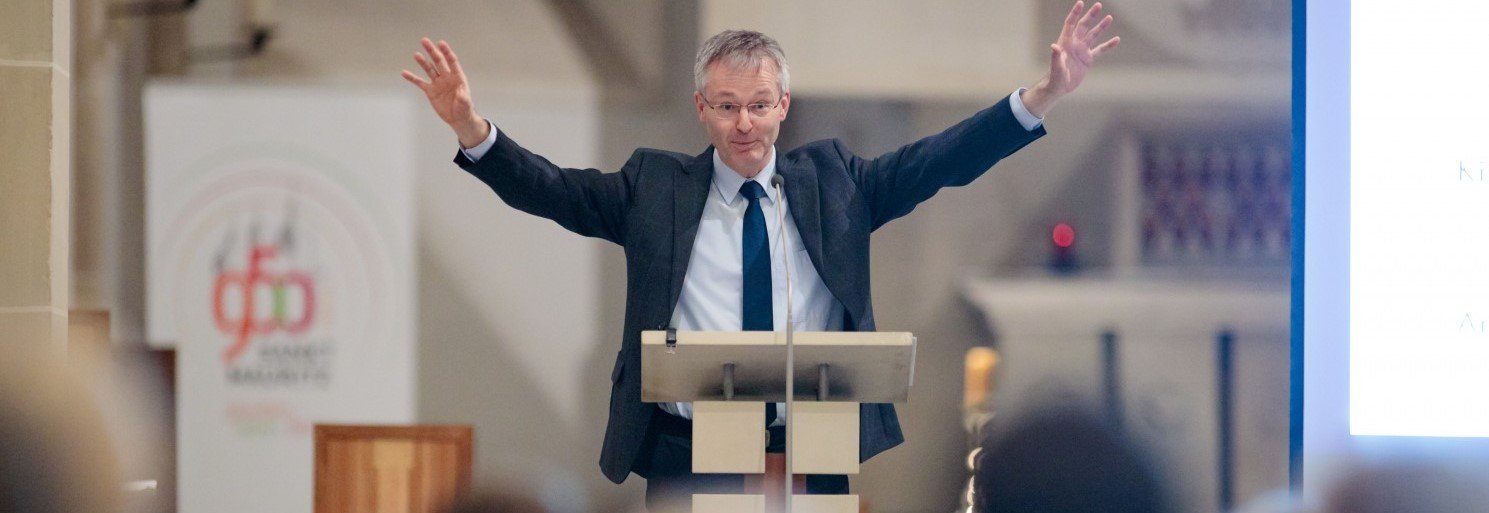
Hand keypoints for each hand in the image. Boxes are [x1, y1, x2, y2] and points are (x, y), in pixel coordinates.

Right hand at [402, 38, 489, 147]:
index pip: (452, 61)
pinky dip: (412, 78)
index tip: (440, 43)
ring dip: (422, 62)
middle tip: (424, 40)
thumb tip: (461, 93)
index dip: (446, 52)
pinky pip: (420, 82)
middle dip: (432, 51)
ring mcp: (438, 83)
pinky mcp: (430, 91)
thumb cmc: (464, 110)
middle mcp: (447, 77)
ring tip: (416, 54)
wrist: (458, 118)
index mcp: (457, 77)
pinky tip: (404, 73)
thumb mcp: (466, 105)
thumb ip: (463, 98)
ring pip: (429, 69)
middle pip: (438, 61)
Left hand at [1021, 1, 1119, 117]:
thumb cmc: (1054, 78)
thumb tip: (1054, 46)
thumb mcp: (1056, 68)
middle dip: (1090, 16)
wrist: (1058, 88)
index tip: (1080, 3)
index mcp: (1065, 43)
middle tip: (1098, 5)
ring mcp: (1082, 51)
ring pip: (1093, 35)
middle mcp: (1074, 44)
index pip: (1070, 24)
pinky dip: (1108, 45)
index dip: (1075, 13)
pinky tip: (1116, 40)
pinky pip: (1100, 50)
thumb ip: (1055, 57)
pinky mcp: (1088, 59)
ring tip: (1109, 17)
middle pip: (1083, 26)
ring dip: (1101, 27)